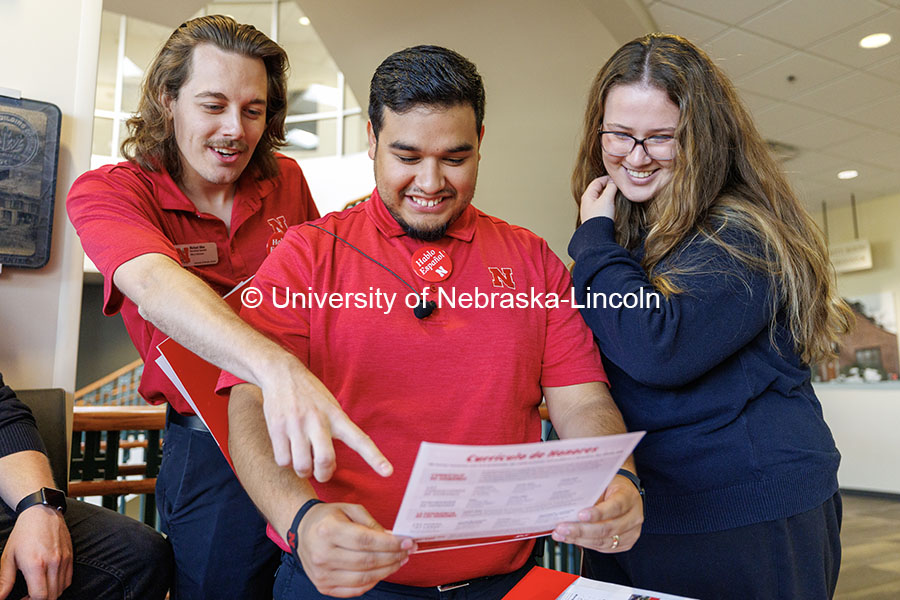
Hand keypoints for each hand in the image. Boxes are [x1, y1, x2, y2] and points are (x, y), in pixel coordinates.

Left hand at [0, 506, 72, 599]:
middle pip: (52, 596)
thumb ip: (4, 581)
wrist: (43, 512)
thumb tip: (0, 597)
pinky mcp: (70, 557)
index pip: (39, 596)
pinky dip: (59, 586)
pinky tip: (48, 583)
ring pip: (61, 589)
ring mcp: (64, 560)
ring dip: (49, 595)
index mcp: (36, 564)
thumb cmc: (23, 534)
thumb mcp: (8, 557)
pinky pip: (68, 580)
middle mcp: (53, 563)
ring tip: (37, 591)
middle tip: (27, 597)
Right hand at [260, 356, 392, 481]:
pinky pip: (283, 461)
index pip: (360, 439)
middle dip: (324, 475)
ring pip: (302, 466)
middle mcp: (318, 421)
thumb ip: (336, 429)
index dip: (375, 458)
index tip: (388, 473)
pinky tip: (289, 451)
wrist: (281, 374)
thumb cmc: (310, 394)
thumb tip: (332, 461)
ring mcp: (296, 425)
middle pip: (325, 461)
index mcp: (336, 416)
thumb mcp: (331, 405)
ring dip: (304, 471)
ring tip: (303, 461)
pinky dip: (286, 462)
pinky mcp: (277, 428)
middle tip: (321, 472)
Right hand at [295, 502, 413, 596]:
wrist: (302, 530)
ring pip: (363, 578)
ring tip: (399, 561)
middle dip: (393, 557)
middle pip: (367, 561)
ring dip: (386, 571)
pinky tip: (382, 571)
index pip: (365, 541)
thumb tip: (392, 538)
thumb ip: (371, 524)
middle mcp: (322, 554)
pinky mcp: (323, 586)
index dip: (390, 544)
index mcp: (328, 530)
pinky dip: (373, 582)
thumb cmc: (328, 518)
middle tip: (407, 551)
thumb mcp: (349, 510)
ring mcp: (321, 574)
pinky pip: (355, 589)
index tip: (407, 542)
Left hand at [551, 474, 642, 552]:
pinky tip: (571, 539)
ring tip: (562, 534)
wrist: (624, 493)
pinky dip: (585, 543)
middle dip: (582, 530)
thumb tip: (569, 507)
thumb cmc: (611, 486)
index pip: (615, 507)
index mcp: (629, 497)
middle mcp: (634, 516)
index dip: (597, 513)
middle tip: (563, 528)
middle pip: (608, 528)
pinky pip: (603, 547)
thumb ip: (591, 495)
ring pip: (604, 541)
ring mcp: (631, 532)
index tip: (580, 515)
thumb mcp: (602, 483)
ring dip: (579, 539)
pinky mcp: (625, 543)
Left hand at [580, 176, 617, 222]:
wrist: (598, 236)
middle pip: (599, 189)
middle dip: (609, 187)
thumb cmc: (599, 218)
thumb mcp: (606, 199)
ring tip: (618, 196)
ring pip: (602, 198)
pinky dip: (610, 203)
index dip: (607, 178)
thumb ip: (610, 188)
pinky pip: (604, 206)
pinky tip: (615, 206)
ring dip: (610, 195)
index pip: (597, 181)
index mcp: (587, 196)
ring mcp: (592, 210)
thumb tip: (613, 182)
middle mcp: (588, 202)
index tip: (617, 180)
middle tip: (618, 187)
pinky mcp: (597, 217)